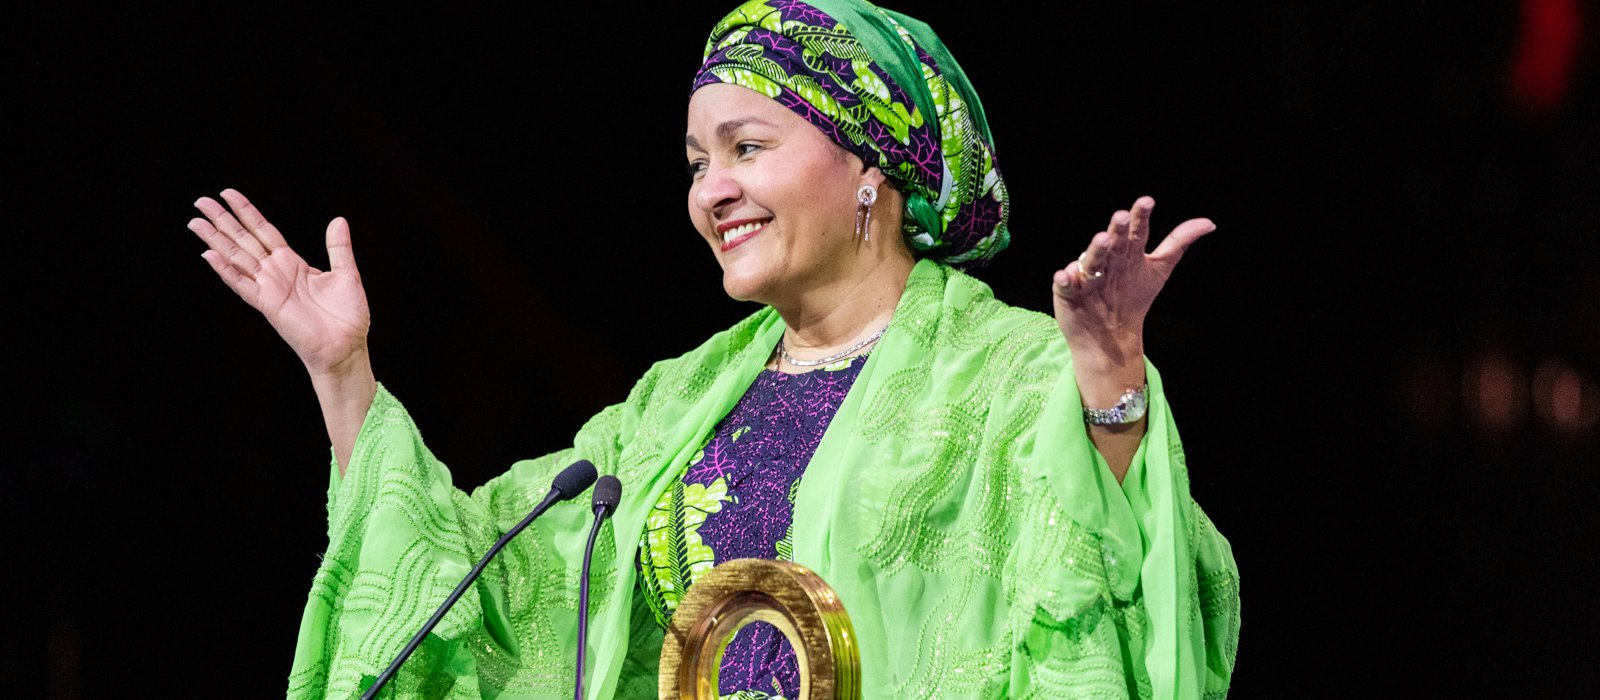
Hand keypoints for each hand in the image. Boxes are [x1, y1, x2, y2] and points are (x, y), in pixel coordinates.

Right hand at [188, 189, 370, 376]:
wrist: (346, 348)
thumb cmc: (347, 317)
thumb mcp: (346, 274)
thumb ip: (339, 248)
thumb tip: (338, 220)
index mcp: (292, 263)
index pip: (264, 231)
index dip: (246, 212)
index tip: (228, 193)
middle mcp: (276, 273)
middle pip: (244, 240)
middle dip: (223, 220)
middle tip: (200, 201)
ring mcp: (269, 288)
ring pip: (236, 258)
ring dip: (215, 240)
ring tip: (195, 222)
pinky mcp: (268, 305)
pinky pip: (243, 285)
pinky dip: (226, 271)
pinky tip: (209, 256)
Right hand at [1052, 196, 1213, 377]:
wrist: (1112, 334)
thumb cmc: (1133, 296)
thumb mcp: (1160, 268)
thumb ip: (1178, 242)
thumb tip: (1210, 223)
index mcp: (1127, 252)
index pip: (1135, 231)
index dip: (1140, 217)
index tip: (1147, 202)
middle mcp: (1107, 260)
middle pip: (1114, 243)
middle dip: (1117, 230)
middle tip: (1122, 216)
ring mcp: (1086, 275)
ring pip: (1092, 260)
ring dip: (1096, 250)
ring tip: (1102, 240)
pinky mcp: (1068, 292)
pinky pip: (1065, 285)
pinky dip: (1065, 280)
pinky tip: (1066, 275)